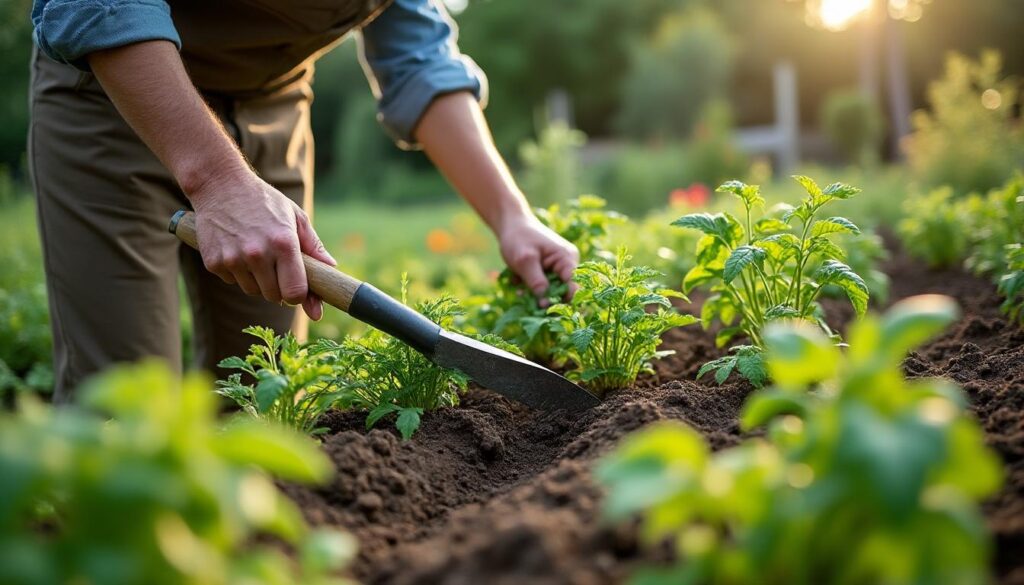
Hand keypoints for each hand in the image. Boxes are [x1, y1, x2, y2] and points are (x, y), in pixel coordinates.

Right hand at [189, 168, 335, 320]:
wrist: (219, 184)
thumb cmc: (264, 200)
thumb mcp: (294, 216)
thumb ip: (314, 246)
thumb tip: (331, 268)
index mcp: (283, 243)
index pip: (295, 293)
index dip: (299, 296)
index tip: (298, 289)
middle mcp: (258, 254)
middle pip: (274, 296)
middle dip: (279, 288)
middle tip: (277, 268)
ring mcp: (233, 259)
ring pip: (253, 291)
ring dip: (258, 281)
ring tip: (256, 255)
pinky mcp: (213, 262)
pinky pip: (232, 282)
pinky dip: (238, 273)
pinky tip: (237, 250)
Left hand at [497, 213, 579, 305]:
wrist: (510, 224)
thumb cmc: (518, 238)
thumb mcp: (524, 260)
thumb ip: (536, 281)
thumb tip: (545, 303)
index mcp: (567, 259)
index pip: (574, 287)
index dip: (562, 302)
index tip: (544, 309)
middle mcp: (567, 264)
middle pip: (563, 292)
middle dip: (546, 299)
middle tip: (527, 301)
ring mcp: (558, 268)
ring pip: (552, 291)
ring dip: (536, 294)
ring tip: (520, 290)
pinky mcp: (549, 271)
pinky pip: (545, 286)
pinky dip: (532, 289)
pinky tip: (519, 284)